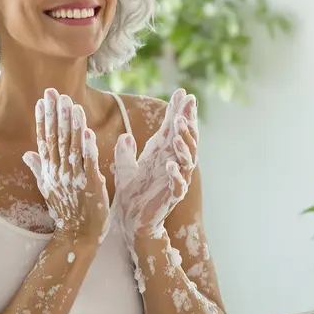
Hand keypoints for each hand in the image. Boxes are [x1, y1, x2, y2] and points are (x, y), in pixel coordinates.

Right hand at [23, 89, 109, 244]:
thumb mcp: (48, 188)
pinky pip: (88, 163)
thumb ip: (38, 168)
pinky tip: (88, 131)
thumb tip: (26, 154)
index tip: (42, 100)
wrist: (78, 235)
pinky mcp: (89, 186)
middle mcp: (58, 172)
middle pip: (57, 139)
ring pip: (72, 147)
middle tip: (56, 93)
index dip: (44, 120)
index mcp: (49, 171)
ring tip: (71, 104)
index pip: (45, 140)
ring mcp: (73, 179)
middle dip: (56, 114)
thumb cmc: (66, 210)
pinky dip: (88, 148)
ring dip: (71, 125)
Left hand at [114, 89, 198, 243]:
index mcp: (162, 153)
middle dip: (188, 122)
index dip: (179, 111)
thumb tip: (126, 135)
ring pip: (187, 159)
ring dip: (184, 144)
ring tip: (177, 130)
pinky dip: (176, 173)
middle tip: (186, 107)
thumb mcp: (125, 167)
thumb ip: (125, 151)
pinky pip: (178, 184)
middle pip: (186, 139)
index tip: (182, 93)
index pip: (174, 128)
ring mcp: (175, 179)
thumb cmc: (132, 193)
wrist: (132, 220)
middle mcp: (172, 163)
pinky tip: (171, 163)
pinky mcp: (171, 196)